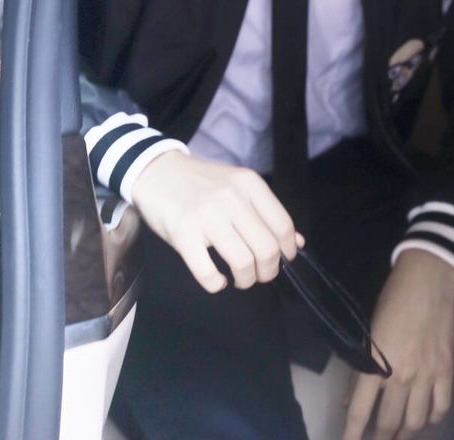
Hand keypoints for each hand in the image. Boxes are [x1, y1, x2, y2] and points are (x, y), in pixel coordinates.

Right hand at [131, 150, 303, 293]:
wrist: (156, 170)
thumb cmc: (201, 183)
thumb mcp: (238, 187)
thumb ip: (266, 213)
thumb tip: (297, 243)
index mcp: (249, 184)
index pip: (283, 226)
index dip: (287, 251)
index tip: (280, 260)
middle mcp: (231, 197)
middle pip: (267, 249)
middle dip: (267, 271)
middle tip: (258, 274)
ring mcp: (207, 215)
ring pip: (243, 262)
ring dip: (245, 280)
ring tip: (238, 278)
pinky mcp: (183, 232)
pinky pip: (208, 272)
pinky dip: (216, 284)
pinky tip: (216, 279)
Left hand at [342, 249, 453, 439]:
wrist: (428, 278)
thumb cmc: (393, 299)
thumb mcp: (369, 331)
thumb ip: (362, 367)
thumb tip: (352, 399)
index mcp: (376, 363)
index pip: (359, 411)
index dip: (351, 435)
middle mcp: (402, 375)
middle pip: (388, 423)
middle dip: (379, 439)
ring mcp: (427, 375)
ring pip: (416, 422)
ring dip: (405, 434)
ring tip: (398, 436)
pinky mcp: (447, 370)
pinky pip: (441, 407)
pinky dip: (433, 419)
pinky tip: (425, 418)